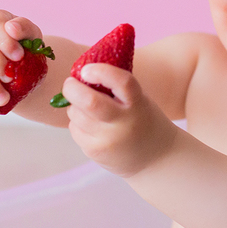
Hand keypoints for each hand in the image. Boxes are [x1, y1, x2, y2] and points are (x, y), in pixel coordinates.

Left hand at [60, 63, 178, 174]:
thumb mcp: (139, 100)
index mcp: (138, 104)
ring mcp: (108, 140)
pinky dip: (77, 123)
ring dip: (75, 106)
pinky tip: (92, 126)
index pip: (121, 82)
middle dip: (72, 88)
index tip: (86, 69)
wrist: (156, 159)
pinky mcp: (95, 152)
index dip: (101, 71)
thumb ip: (116, 88)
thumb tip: (82, 73)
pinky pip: (75, 129)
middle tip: (70, 83)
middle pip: (89, 102)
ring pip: (76, 114)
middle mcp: (124, 123)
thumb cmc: (142, 120)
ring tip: (86, 108)